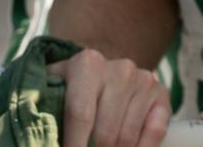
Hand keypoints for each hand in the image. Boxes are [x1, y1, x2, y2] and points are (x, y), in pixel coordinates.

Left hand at [50, 48, 169, 146]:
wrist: (103, 70)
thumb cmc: (72, 88)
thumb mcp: (53, 88)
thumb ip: (43, 107)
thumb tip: (40, 139)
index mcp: (88, 64)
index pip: (80, 114)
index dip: (74, 145)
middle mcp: (120, 69)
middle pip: (105, 133)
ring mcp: (143, 81)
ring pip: (127, 138)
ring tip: (102, 146)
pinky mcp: (162, 95)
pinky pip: (154, 134)